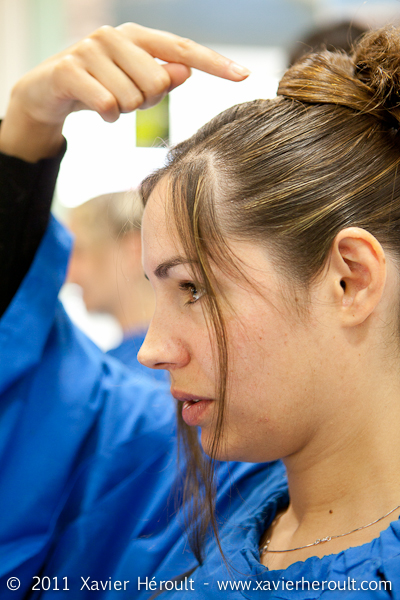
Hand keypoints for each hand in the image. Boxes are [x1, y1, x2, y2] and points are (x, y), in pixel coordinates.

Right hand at [0, 23, 249, 160]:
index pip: (183, 49)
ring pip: (132, 98)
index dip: (214, 63)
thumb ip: (163, 78)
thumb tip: (186, 70)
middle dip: (145, 102)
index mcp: (138, 37)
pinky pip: (107, 105)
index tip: (243, 75)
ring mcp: (91, 50)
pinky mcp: (69, 69)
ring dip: (123, 111)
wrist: (49, 92)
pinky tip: (96, 110)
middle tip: (125, 98)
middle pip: (158, 83)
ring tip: (107, 100)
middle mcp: (116, 36)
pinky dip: (106, 117)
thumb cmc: (101, 87)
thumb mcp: (135, 85)